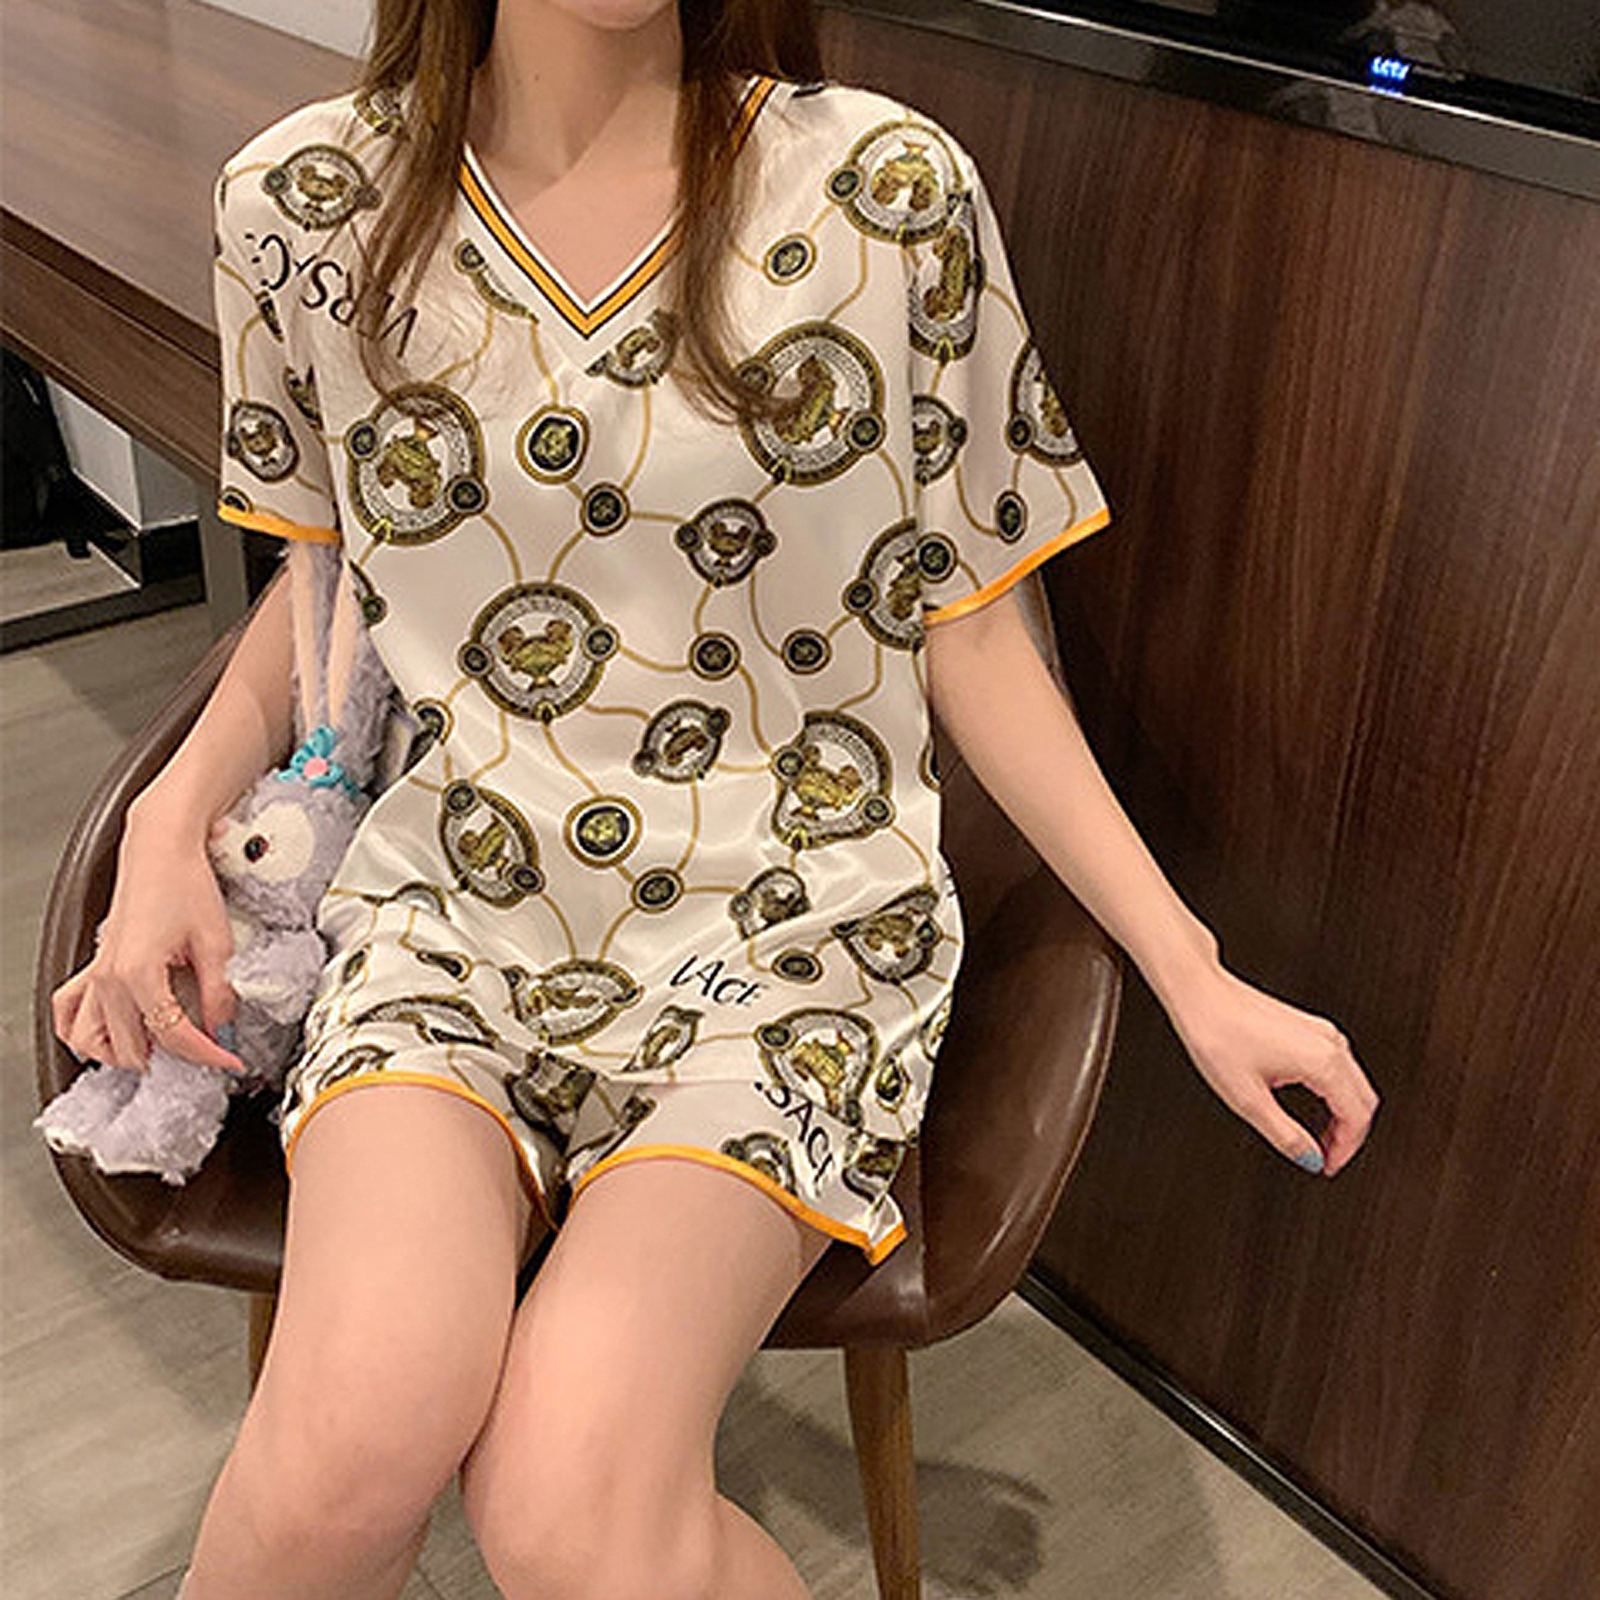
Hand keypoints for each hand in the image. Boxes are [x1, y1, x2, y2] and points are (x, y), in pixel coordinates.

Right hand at [50, 805, 244, 1075]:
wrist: (161, 850)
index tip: (229, 1059)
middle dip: (175, 1057)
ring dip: (126, 1052)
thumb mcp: (216, 941)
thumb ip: (218, 991)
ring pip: (92, 1040)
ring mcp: (96, 975)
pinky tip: (114, 1034)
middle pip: (135, 1047)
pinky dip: (87, 1033)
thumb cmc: (184, 883)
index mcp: (139, 974)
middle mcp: (109, 979)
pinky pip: (69, 1014)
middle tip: (207, 1051)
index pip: (175, 1036)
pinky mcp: (93, 967)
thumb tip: (222, 1026)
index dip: (208, 1054)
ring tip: (162, 1048)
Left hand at [1161, 963, 1378, 1176]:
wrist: (1200, 993)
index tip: (1328, 1166)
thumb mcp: (1247, 1099)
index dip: (1346, 1150)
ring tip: (1319, 1137)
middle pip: (1364, 1100)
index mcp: (1322, 1061)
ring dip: (1343, 1113)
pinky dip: (1334, 1092)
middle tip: (1327, 1156)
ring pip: (1354, 1083)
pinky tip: (1313, 1105)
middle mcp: (1330, 1043)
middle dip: (1350, 1134)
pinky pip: (1339, 1066)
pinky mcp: (1309, 1026)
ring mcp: (1321, 1031)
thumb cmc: (1217, 1034)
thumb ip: (1284, 1134)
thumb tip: (1309, 1159)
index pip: (1357, 1117)